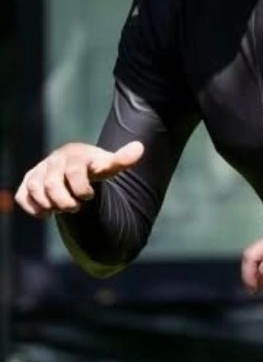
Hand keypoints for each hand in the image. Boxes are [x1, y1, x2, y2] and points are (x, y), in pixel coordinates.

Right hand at [14, 141, 144, 217]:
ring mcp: (39, 171)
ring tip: (63, 209)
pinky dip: (32, 206)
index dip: (82, 188)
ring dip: (49, 204)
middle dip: (65, 201)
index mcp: (75, 155)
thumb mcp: (108, 164)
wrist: (76, 167)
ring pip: (35, 188)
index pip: (75, 171)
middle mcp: (54, 161)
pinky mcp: (28, 181)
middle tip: (76, 207)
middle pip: (52, 183)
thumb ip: (122, 159)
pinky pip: (22, 195)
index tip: (89, 196)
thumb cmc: (94, 167)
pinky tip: (45, 214)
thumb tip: (140, 147)